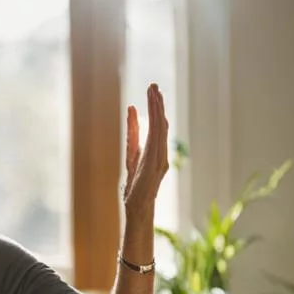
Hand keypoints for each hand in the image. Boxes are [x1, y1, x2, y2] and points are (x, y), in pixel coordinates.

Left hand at [123, 83, 169, 212]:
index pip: (157, 125)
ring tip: (153, 93)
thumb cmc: (135, 185)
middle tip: (153, 85)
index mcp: (157, 151)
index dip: (155, 108)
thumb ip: (133, 134)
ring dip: (156, 111)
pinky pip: (157, 141)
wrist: (137, 208)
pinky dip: (156, 126)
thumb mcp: (131, 154)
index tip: (152, 91)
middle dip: (157, 104)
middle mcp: (161, 153)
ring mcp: (160, 158)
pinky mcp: (155, 164)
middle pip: (160, 124)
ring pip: (159, 129)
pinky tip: (155, 114)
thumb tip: (131, 110)